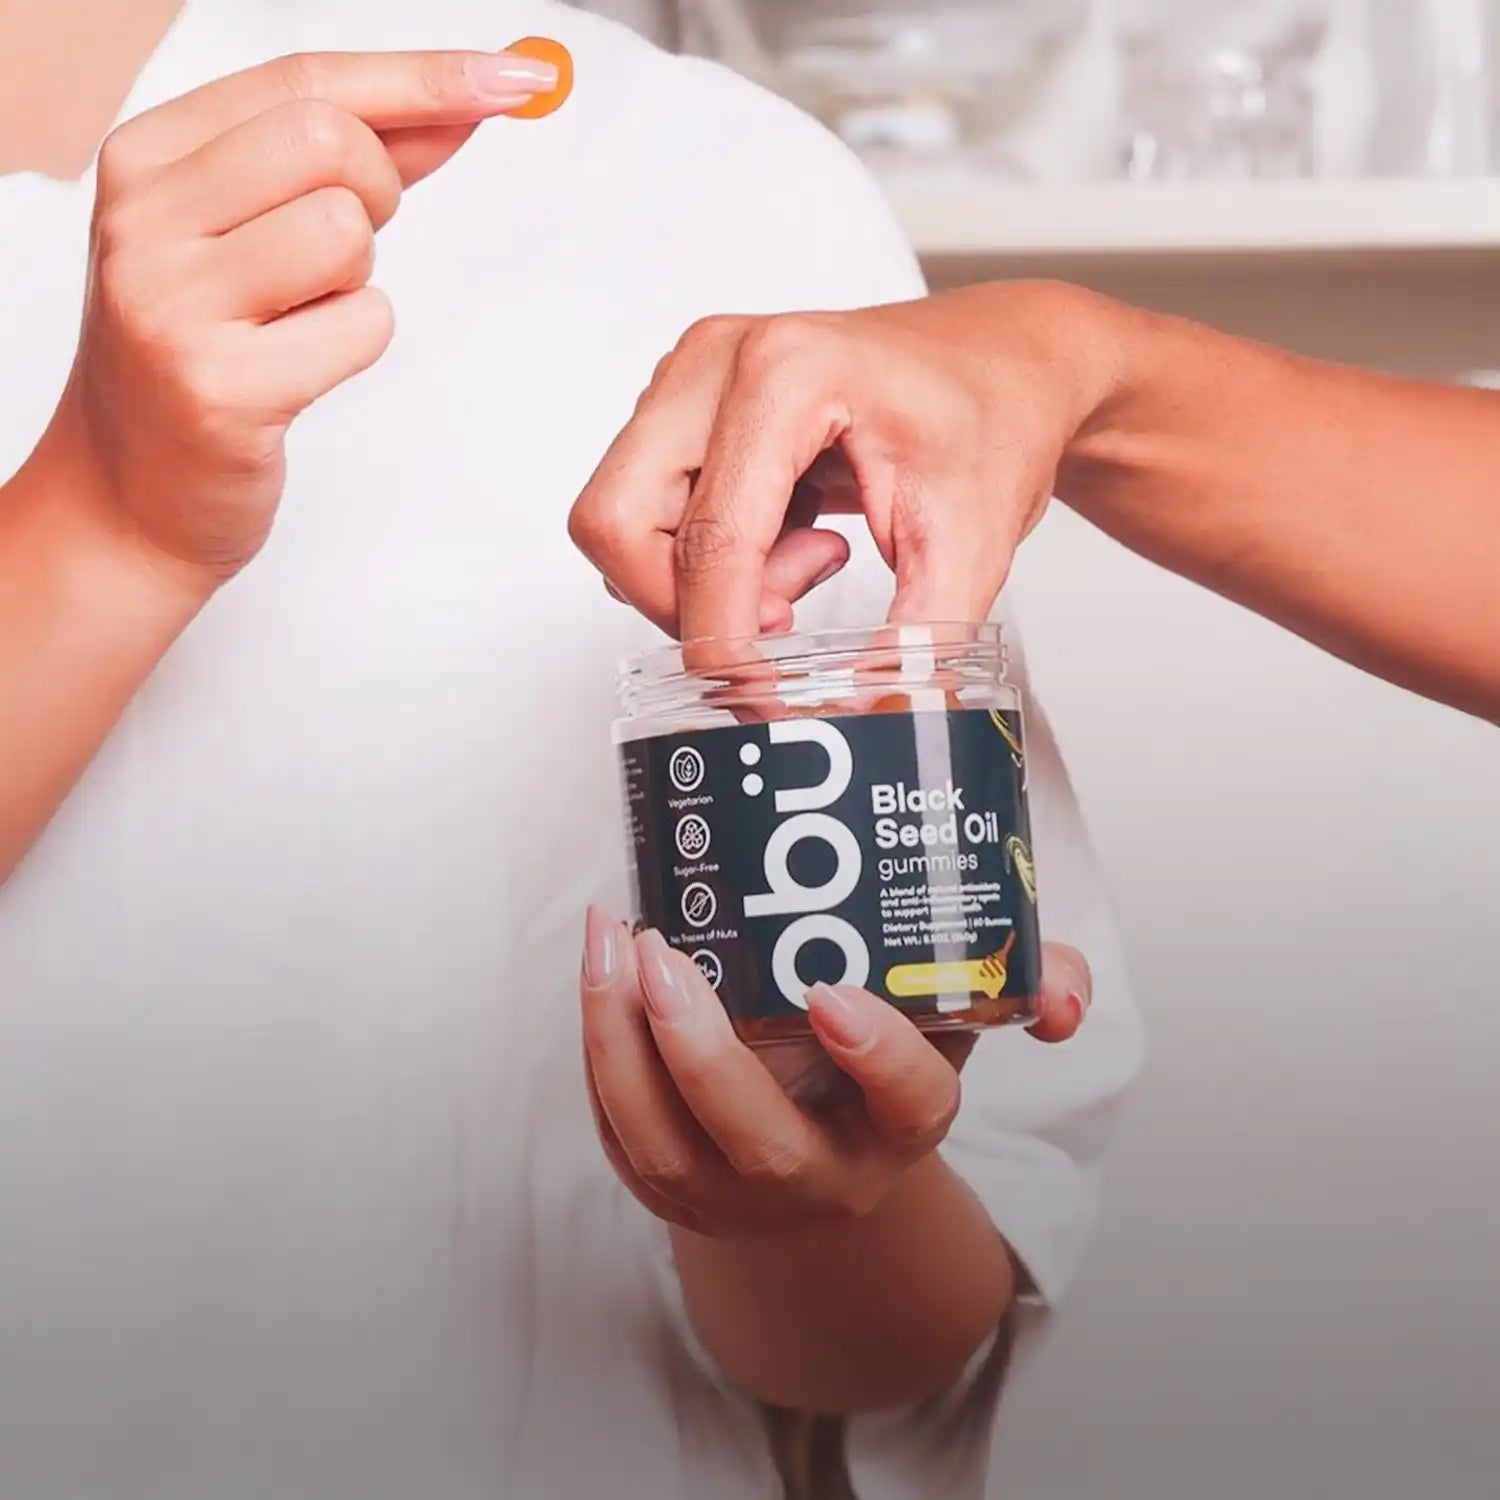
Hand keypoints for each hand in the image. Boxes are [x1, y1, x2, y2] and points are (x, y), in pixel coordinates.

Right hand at [55, 48, 558, 581]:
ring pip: (346, 233)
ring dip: (358, 280)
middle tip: (341, 252)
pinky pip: (360, 327)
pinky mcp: (218, 389)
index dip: (424, 77)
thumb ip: (352, 162)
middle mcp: (143, 219)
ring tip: (298, 319)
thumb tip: (467, 104)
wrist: (130, 493)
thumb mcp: (247, 234)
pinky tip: (297, 371)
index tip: (519, 77)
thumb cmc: (206, 353)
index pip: (304, 80)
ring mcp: (172, 304)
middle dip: (378, 190)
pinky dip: (356, 343)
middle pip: (329, 141)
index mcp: (146, 158)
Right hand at [568, 282, 1125, 646]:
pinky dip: (711, 553)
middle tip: (784, 612)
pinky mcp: (687, 404)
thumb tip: (875, 722)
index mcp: (786, 373)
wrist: (1006, 366)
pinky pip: (649, 511)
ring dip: (705, 576)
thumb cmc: (991, 420)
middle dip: (688, 602)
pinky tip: (795, 534)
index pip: (708, 540)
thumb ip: (918, 644)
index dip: (724, 642)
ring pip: (623, 523)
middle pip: (619, 524)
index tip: (763, 698)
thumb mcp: (970, 544)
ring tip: (810, 557)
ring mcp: (691, 376)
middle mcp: (717, 360)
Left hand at [579, 908, 1091, 1237]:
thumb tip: (1067, 997)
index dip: (880, 1057)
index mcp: (900, 1131)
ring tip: (608, 939)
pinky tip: (597, 966)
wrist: (814, 1167)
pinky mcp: (669, 1186)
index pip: (911, 1106)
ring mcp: (735, 1195)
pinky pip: (620, 1130)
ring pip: (664, 1141)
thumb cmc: (879, 1070)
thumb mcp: (951, 1022)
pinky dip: (600, 1051)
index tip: (835, 993)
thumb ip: (1018, 984)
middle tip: (661, 948)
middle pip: (759, 1141)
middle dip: (700, 1048)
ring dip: (621, 1039)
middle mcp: (820, 1178)